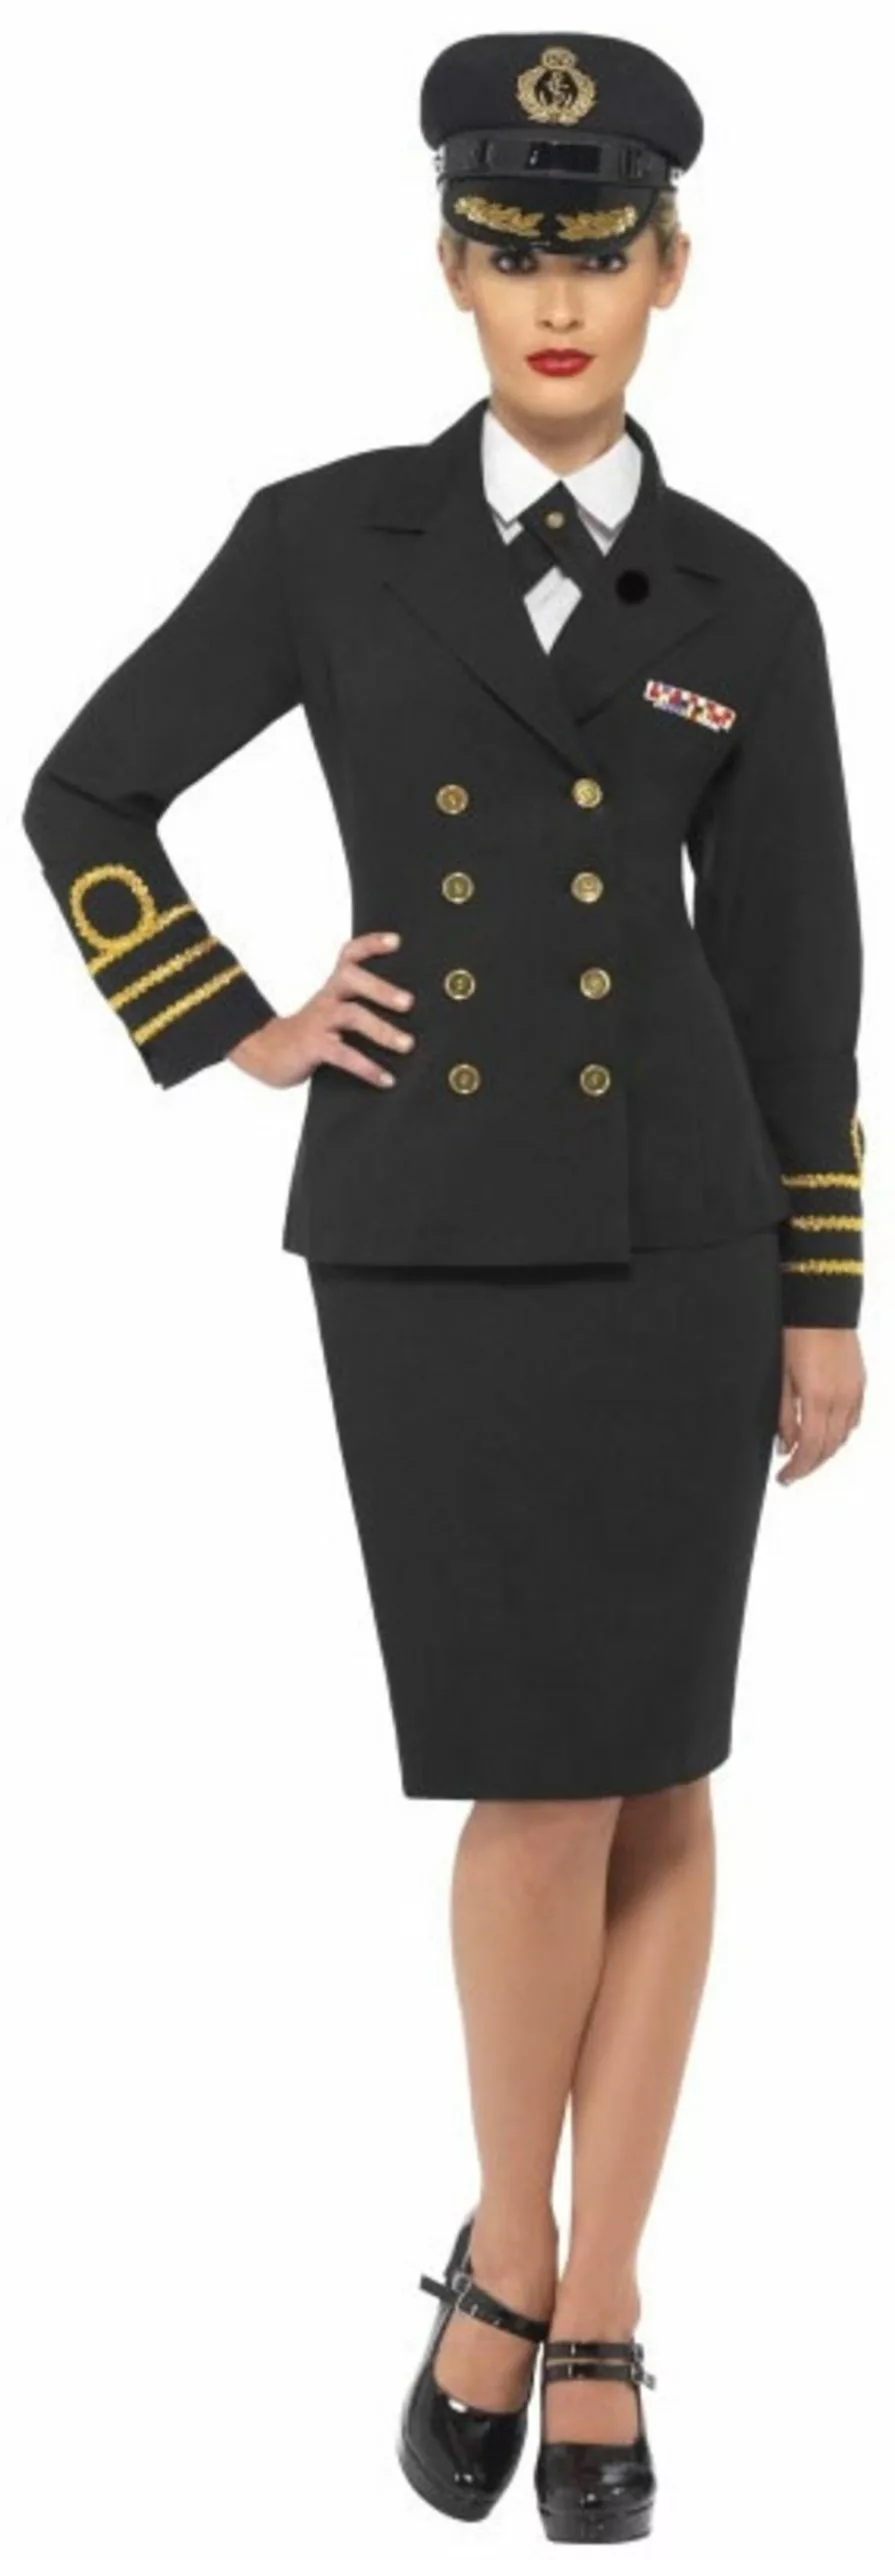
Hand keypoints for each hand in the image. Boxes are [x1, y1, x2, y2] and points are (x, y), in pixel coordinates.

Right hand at [228, 930, 414, 1088]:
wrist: (265, 1053)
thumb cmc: (309, 1033)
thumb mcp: (330, 1013)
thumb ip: (359, 1008)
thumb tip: (411, 1019)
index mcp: (333, 988)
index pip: (349, 956)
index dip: (370, 944)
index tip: (396, 941)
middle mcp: (326, 998)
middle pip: (351, 978)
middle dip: (381, 989)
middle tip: (408, 1003)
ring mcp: (318, 1022)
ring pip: (351, 1015)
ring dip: (382, 1030)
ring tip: (407, 1044)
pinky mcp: (313, 1046)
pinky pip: (344, 1055)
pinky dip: (368, 1068)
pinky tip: (386, 1079)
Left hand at [775, 1326, 866, 1482]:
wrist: (823, 1308)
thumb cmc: (797, 1335)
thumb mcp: (782, 1378)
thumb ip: (785, 1415)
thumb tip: (785, 1446)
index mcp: (818, 1400)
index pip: (810, 1448)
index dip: (798, 1469)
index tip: (785, 1477)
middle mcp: (841, 1400)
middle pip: (828, 1447)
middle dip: (810, 1465)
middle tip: (792, 1472)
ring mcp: (854, 1393)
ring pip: (843, 1436)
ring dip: (825, 1452)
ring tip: (806, 1456)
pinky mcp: (860, 1384)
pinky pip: (853, 1419)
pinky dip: (840, 1433)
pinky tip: (828, 1435)